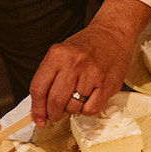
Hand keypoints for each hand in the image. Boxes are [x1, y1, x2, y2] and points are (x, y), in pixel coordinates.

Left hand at [28, 0, 150, 125]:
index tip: (38, 119)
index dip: (37, 108)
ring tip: (78, 97)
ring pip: (73, 107)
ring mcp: (91, 74)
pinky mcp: (107, 84)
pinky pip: (91, 109)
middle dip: (53, 114)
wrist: (113, 33)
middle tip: (55, 115)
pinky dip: (88, 109)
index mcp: (57, 55)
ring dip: (73, 109)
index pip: (38, 88)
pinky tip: (90, 97)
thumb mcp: (62, 53)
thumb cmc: (87, 45)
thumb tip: (41, 106)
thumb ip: (50, 77)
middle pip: (55, 101)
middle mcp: (73, 63)